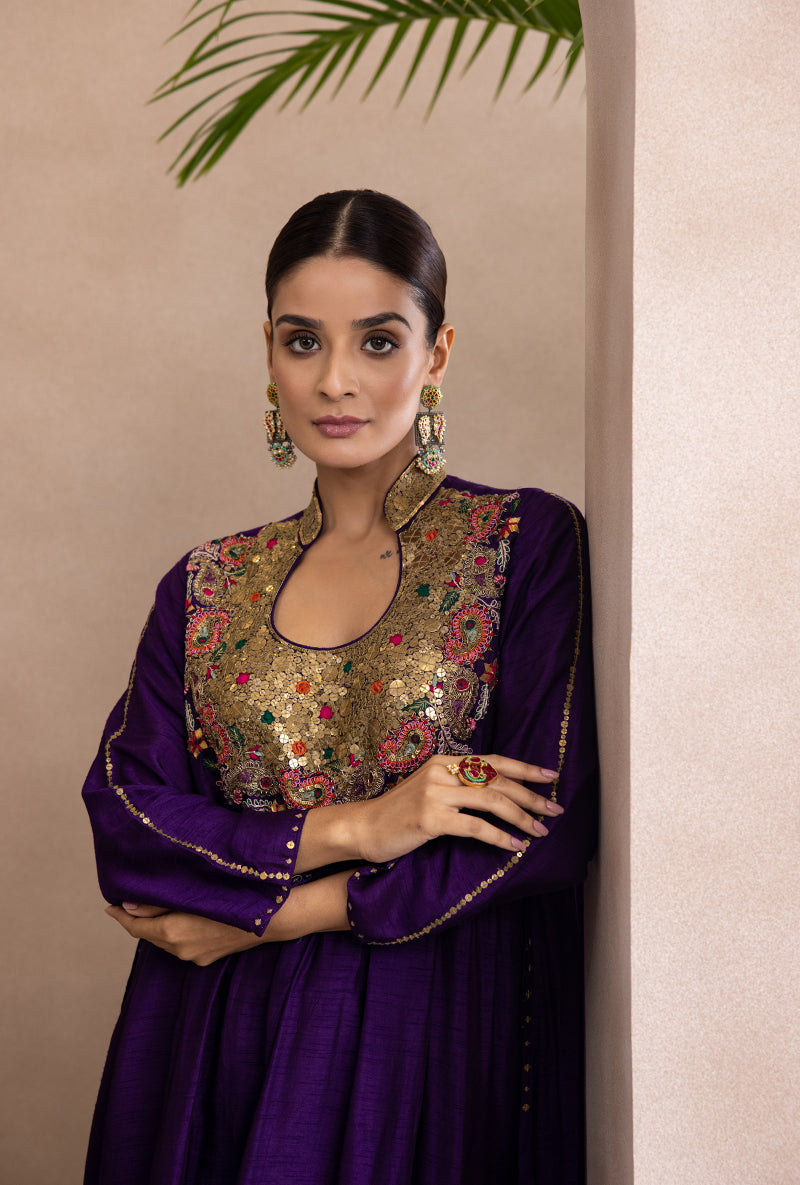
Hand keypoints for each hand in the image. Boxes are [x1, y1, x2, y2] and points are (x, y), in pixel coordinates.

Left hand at [104, 871, 351, 962]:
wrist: (275, 917)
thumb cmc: (237, 896)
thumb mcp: (195, 893)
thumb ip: (158, 902)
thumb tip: (128, 905)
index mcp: (173, 934)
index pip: (136, 927)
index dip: (121, 916)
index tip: (109, 904)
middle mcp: (181, 950)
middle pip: (149, 936)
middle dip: (137, 920)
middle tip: (129, 901)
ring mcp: (196, 956)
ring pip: (165, 941)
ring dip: (156, 926)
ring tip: (151, 907)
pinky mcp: (209, 957)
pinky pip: (181, 944)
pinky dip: (172, 932)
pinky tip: (178, 918)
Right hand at [347, 755, 564, 865]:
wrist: (364, 828)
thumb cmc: (399, 814)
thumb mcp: (429, 790)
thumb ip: (457, 786)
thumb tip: (497, 794)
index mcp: (443, 761)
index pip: (493, 760)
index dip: (524, 768)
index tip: (551, 776)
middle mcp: (441, 772)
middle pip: (497, 780)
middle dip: (531, 795)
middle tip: (555, 809)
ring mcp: (435, 794)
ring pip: (491, 801)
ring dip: (522, 817)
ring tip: (541, 831)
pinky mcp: (430, 818)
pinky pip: (476, 827)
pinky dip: (500, 837)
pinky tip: (515, 846)